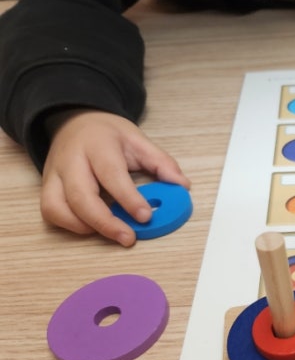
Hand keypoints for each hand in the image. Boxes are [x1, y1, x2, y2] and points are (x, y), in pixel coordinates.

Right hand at [40, 109, 190, 245]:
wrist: (74, 121)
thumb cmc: (108, 135)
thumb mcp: (138, 140)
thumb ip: (161, 162)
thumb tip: (182, 185)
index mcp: (98, 145)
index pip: (111, 174)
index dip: (128, 198)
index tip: (146, 216)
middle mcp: (71, 160)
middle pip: (80, 195)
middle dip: (105, 222)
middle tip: (128, 238)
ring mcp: (55, 174)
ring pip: (58, 207)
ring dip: (85, 226)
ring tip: (113, 233)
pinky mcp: (47, 186)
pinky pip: (51, 212)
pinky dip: (71, 225)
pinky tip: (93, 227)